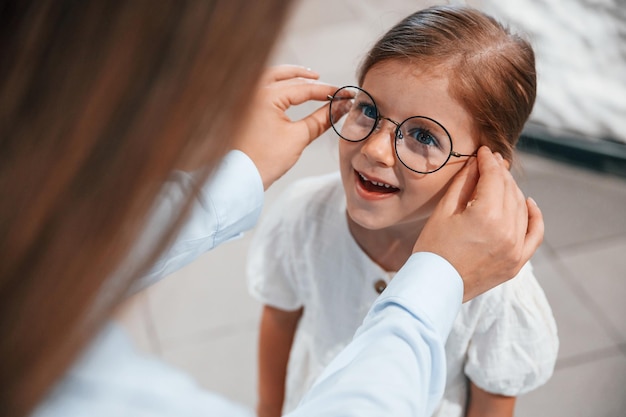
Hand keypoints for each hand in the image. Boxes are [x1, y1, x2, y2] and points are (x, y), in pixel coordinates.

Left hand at [233, 65, 338, 189]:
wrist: (241, 177)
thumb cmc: (264, 161)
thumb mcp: (299, 137)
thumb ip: (321, 119)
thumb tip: (340, 107)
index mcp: (266, 96)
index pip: (303, 88)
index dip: (327, 91)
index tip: (344, 95)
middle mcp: (252, 91)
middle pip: (286, 75)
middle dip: (307, 77)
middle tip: (324, 82)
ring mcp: (244, 98)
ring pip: (271, 76)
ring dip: (290, 76)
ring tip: (307, 79)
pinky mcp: (241, 106)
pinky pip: (261, 86)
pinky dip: (276, 84)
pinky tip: (286, 90)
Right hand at [413, 146, 543, 301]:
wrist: (434, 287)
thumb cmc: (432, 249)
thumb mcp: (444, 212)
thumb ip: (464, 184)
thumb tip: (475, 163)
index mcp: (487, 216)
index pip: (494, 178)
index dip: (488, 161)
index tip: (483, 152)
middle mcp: (507, 231)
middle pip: (509, 190)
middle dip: (500, 173)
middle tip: (490, 162)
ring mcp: (515, 249)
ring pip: (521, 208)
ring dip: (512, 191)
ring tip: (501, 181)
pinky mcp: (516, 262)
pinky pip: (535, 235)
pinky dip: (534, 217)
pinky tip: (529, 203)